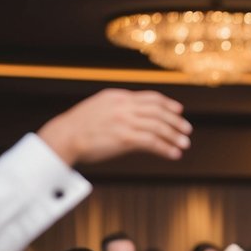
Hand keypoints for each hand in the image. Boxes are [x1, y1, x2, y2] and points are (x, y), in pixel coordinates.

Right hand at [37, 89, 190, 164]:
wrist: (64, 136)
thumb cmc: (79, 126)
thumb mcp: (99, 108)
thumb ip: (119, 108)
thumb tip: (135, 116)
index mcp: (118, 97)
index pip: (150, 97)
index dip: (168, 104)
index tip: (179, 111)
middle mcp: (124, 106)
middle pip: (158, 111)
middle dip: (175, 121)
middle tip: (187, 130)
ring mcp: (125, 121)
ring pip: (158, 127)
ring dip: (174, 136)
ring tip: (184, 144)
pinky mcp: (125, 137)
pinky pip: (152, 142)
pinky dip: (166, 148)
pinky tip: (173, 154)